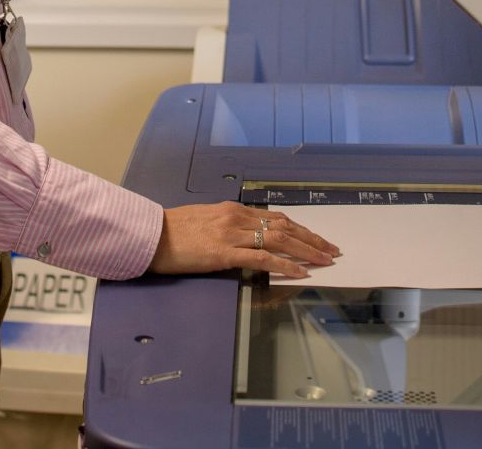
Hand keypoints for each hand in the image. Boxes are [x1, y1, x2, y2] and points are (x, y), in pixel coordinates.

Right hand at [148, 202, 341, 278]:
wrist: (149, 235)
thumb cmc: (172, 231)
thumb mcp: (204, 220)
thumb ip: (227, 226)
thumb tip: (246, 237)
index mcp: (233, 210)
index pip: (276, 217)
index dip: (300, 228)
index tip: (316, 238)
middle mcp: (236, 218)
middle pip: (285, 226)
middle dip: (312, 239)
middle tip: (332, 250)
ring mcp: (231, 234)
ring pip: (279, 239)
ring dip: (306, 251)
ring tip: (325, 261)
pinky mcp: (224, 253)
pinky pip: (262, 258)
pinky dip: (285, 264)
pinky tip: (300, 272)